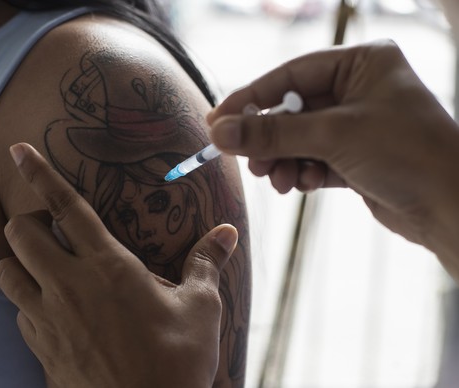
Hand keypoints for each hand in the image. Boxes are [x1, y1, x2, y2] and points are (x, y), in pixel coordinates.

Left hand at [0, 143, 238, 387]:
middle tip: (55, 232)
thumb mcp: (200, 309)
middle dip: (30, 222)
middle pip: (20, 233)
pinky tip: (55, 309)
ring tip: (48, 268)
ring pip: (6, 271)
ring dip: (20, 262)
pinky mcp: (40, 349)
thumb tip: (227, 232)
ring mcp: (48, 319)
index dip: (39, 173)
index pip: (65, 206)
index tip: (17, 149)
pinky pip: (18, 311)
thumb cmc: (176, 364)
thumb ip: (206, 262)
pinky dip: (28, 301)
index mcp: (109, 267)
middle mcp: (69, 287)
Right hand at [207, 40, 458, 276]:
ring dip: (282, 159)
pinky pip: (314, 159)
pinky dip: (301, 172)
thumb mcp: (333, 136)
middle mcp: (359, 90)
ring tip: (275, 180)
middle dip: (268, 137)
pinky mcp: (356, 158)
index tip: (218, 120)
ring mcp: (358, 125)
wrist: (453, 209)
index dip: (251, 98)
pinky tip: (300, 185)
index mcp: (362, 63)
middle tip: (244, 159)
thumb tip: (220, 133)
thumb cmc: (407, 154)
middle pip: (292, 110)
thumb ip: (273, 133)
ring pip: (300, 139)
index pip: (290, 76)